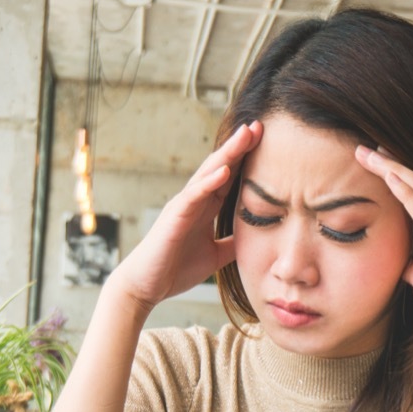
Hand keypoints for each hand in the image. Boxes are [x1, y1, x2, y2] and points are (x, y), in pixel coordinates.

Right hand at [111, 121, 262, 310]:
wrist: (146, 286)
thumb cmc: (175, 269)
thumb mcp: (215, 255)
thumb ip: (232, 243)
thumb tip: (257, 240)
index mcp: (205, 208)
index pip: (229, 177)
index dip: (246, 159)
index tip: (266, 140)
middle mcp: (194, 201)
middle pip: (220, 166)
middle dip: (240, 146)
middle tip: (258, 125)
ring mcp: (183, 206)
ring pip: (208, 173)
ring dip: (227, 154)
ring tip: (245, 135)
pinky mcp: (173, 217)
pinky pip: (193, 196)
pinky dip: (208, 182)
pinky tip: (224, 170)